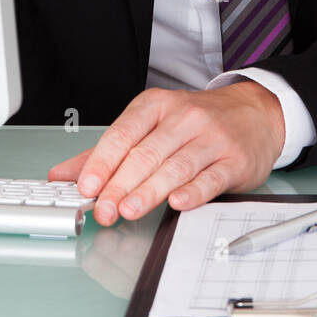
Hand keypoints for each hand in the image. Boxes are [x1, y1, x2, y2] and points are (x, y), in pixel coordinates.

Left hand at [47, 81, 284, 225]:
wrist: (254, 114)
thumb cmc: (196, 123)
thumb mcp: (151, 126)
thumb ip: (107, 152)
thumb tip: (62, 175)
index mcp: (157, 106)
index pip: (123, 133)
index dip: (102, 162)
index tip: (86, 187)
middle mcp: (185, 117)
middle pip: (146, 153)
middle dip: (120, 184)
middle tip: (103, 210)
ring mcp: (211, 138)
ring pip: (175, 166)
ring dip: (149, 191)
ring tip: (128, 210)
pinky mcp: (234, 160)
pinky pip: (210, 177)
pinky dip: (193, 191)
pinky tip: (177, 203)